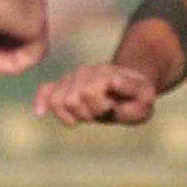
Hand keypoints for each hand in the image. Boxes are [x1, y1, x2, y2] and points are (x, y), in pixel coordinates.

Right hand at [33, 62, 162, 126]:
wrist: (130, 92)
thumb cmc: (138, 99)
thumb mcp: (145, 97)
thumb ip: (132, 90)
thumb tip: (111, 81)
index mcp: (103, 72)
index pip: (88, 93)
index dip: (101, 107)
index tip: (112, 106)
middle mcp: (84, 71)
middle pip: (70, 101)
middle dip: (87, 113)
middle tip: (102, 110)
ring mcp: (71, 78)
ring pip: (57, 102)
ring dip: (72, 115)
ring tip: (89, 114)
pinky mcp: (61, 86)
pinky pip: (44, 91)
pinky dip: (41, 102)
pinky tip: (40, 114)